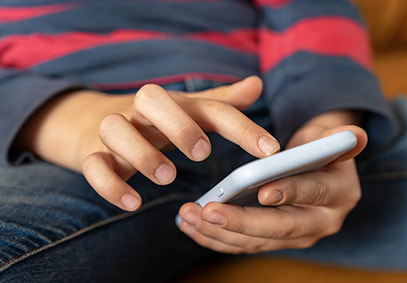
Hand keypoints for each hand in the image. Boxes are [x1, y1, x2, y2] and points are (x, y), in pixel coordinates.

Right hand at [15, 76, 279, 210]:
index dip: (242, 126)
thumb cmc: (157, 122)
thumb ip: (222, 104)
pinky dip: (110, 185)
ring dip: (142, 153)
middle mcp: (142, 113)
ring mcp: (114, 132)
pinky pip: (93, 165)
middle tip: (203, 153)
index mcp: (173, 104)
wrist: (93, 122)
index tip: (270, 151)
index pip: (210, 106)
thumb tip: (256, 84)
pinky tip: (133, 202)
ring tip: (167, 177)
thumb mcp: (192, 113)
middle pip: (150, 97)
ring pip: (115, 128)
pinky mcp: (92, 155)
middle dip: (178, 124)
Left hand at [177, 118, 367, 253]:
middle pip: (280, 227)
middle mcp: (320, 222)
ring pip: (256, 241)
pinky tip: (190, 227)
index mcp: (339, 194)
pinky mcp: (273, 241)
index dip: (292, 192)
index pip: (316, 193)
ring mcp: (295, 236)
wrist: (315, 171)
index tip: (264, 192)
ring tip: (188, 216)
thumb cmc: (316, 149)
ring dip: (219, 232)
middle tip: (208, 211)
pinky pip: (243, 245)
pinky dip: (215, 238)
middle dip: (241, 221)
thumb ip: (335, 138)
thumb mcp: (327, 138)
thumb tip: (356, 135)